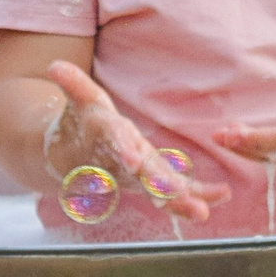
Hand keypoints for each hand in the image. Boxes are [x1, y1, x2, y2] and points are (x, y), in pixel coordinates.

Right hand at [44, 63, 227, 222]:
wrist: (74, 156)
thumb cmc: (84, 121)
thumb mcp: (79, 100)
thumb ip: (72, 83)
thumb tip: (54, 65)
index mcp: (108, 138)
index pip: (116, 143)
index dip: (123, 151)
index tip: (133, 162)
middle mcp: (123, 162)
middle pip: (141, 176)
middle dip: (159, 187)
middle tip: (178, 196)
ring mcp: (138, 177)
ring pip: (159, 192)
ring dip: (181, 202)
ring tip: (203, 211)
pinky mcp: (152, 182)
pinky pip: (175, 192)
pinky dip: (196, 195)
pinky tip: (221, 197)